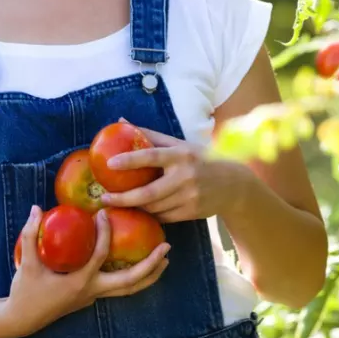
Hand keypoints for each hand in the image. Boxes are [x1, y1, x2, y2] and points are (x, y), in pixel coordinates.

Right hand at [1, 205, 169, 337]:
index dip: (104, 233)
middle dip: (150, 265)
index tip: (104, 213)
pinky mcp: (92, 297)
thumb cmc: (25, 290)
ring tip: (164, 259)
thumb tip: (37, 208)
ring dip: (149, 276)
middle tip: (166, 247)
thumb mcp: (28, 262)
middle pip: (129, 281)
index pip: (100, 255)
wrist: (23, 318)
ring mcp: (93, 297)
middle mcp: (91, 291)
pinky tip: (141, 265)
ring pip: (129, 289)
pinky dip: (135, 279)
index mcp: (79, 281)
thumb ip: (30, 234)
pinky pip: (120, 289)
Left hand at [100, 119, 251, 223]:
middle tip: (104, 197)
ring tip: (116, 203)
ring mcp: (189, 197)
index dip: (129, 160)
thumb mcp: (179, 144)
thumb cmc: (200, 159)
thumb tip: (121, 121)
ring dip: (134, 207)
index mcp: (180, 155)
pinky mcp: (191, 213)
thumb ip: (150, 134)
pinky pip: (163, 217)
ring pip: (154, 207)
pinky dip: (149, 214)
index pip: (151, 156)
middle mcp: (185, 177)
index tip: (110, 163)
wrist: (234, 185)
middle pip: (148, 193)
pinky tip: (138, 210)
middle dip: (123, 198)